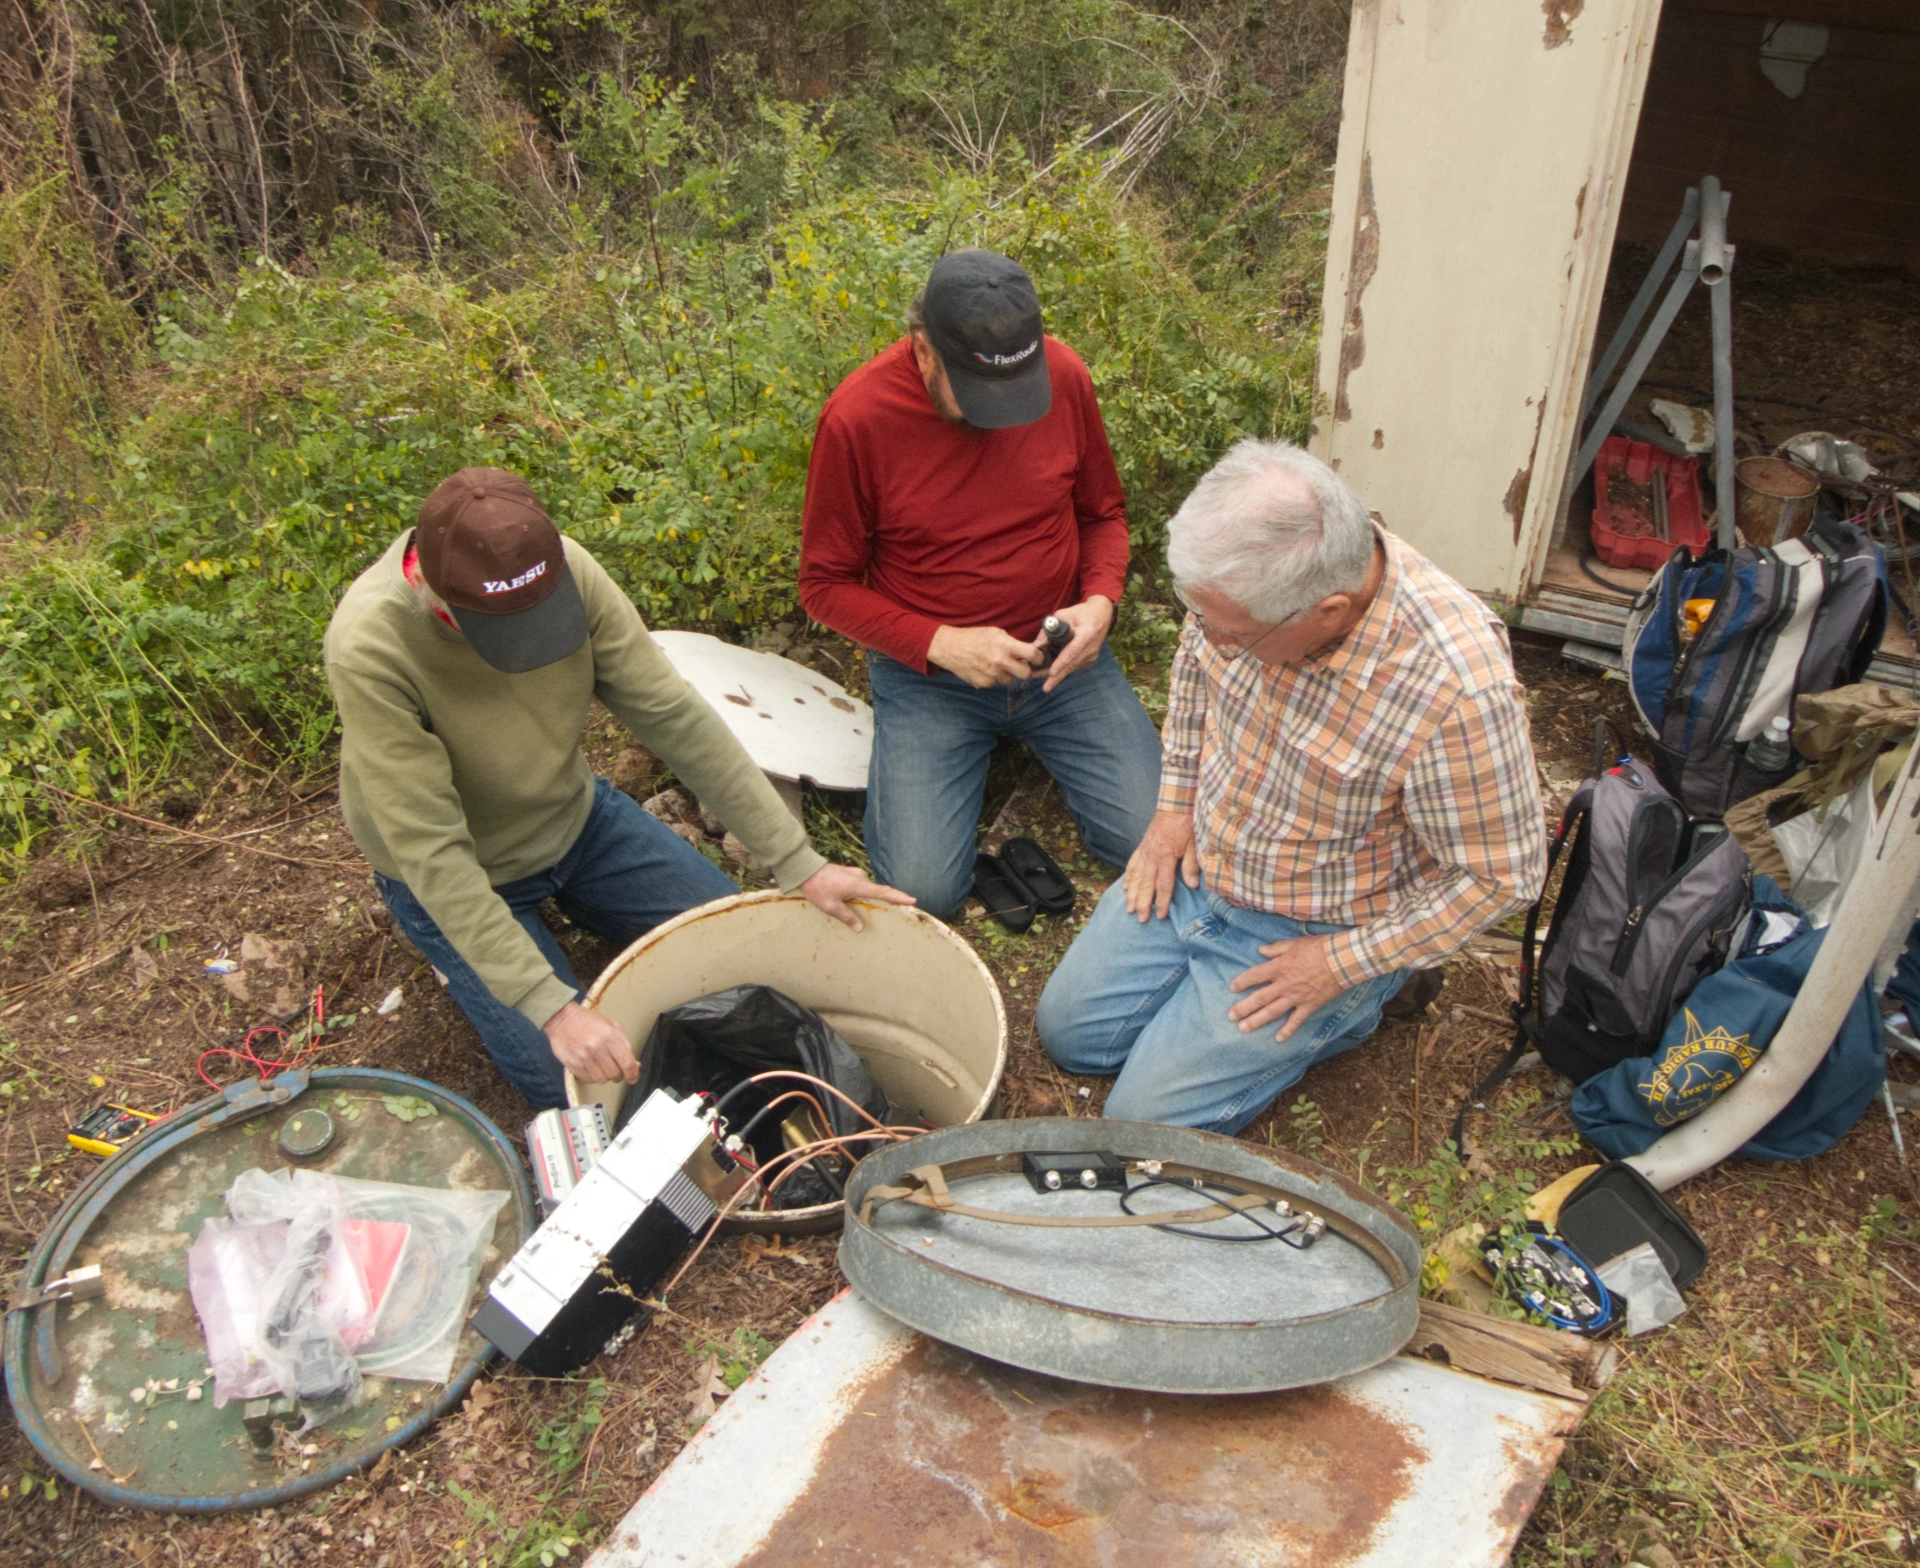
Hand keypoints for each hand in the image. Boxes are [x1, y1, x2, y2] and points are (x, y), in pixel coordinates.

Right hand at [544, 1001, 637, 1085]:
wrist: (562, 1018)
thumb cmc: (588, 1022)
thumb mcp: (612, 1027)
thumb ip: (624, 1046)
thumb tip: (634, 1065)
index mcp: (610, 1036)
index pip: (627, 1063)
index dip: (632, 1074)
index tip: (632, 1078)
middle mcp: (597, 1048)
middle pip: (614, 1074)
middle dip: (618, 1075)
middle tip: (615, 1070)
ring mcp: (583, 1057)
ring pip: (601, 1079)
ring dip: (604, 1076)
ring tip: (601, 1066)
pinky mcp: (572, 1064)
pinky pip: (588, 1079)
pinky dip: (592, 1076)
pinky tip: (591, 1067)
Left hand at [799, 863, 915, 931]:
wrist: (804, 869)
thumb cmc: (818, 888)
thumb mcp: (831, 907)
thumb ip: (847, 917)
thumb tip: (859, 928)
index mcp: (859, 885)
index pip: (883, 892)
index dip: (898, 897)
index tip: (912, 900)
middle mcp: (860, 877)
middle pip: (875, 891)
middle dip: (881, 901)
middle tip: (887, 909)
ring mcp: (854, 873)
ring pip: (865, 889)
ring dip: (864, 898)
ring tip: (856, 908)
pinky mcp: (848, 873)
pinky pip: (858, 885)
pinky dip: (858, 893)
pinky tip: (847, 900)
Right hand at [927, 624, 1043, 687]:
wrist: (950, 647)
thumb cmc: (974, 637)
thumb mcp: (995, 633)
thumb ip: (1012, 643)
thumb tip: (1029, 652)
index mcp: (1004, 645)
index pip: (1032, 654)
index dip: (1038, 657)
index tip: (1038, 658)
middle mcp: (999, 661)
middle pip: (1025, 674)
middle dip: (1025, 670)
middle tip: (1020, 665)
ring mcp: (991, 675)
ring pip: (1010, 680)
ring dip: (1008, 674)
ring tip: (997, 664)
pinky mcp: (983, 683)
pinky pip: (996, 684)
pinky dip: (994, 678)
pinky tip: (985, 669)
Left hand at [1034, 595, 1114, 693]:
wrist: (1102, 614)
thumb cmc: (1081, 613)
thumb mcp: (1063, 615)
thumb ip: (1049, 629)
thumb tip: (1037, 645)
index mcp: (1086, 634)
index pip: (1072, 651)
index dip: (1061, 663)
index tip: (1052, 672)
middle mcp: (1091, 647)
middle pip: (1071, 665)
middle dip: (1057, 677)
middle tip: (1045, 688)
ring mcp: (1092, 655)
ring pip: (1072, 668)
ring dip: (1058, 675)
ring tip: (1044, 682)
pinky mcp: (1091, 659)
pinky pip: (1076, 666)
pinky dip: (1065, 670)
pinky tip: (1054, 674)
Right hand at [1123, 809, 1199, 920]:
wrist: (1175, 804)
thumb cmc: (1187, 824)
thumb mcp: (1194, 844)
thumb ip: (1191, 865)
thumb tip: (1192, 885)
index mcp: (1166, 857)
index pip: (1163, 885)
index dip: (1162, 902)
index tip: (1160, 915)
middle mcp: (1152, 857)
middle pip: (1145, 885)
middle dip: (1142, 903)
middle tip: (1140, 919)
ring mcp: (1144, 852)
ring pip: (1135, 877)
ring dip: (1132, 894)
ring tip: (1128, 908)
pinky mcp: (1142, 847)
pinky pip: (1132, 865)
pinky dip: (1128, 877)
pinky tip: (1125, 887)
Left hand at [1227, 934, 1343, 1041]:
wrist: (1342, 960)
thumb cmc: (1319, 948)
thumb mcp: (1295, 943)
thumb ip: (1276, 949)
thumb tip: (1261, 950)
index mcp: (1279, 967)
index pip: (1255, 976)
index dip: (1242, 982)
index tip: (1232, 988)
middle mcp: (1284, 984)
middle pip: (1259, 998)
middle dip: (1243, 1008)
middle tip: (1231, 1016)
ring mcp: (1296, 997)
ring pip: (1272, 1012)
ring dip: (1257, 1021)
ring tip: (1243, 1029)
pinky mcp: (1309, 1005)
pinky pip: (1296, 1021)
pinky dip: (1287, 1030)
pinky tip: (1278, 1039)